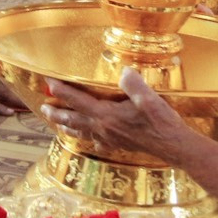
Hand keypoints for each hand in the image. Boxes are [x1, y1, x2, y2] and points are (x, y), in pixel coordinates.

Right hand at [0, 56, 26, 114]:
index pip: (6, 80)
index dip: (19, 88)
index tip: (31, 94)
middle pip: (9, 87)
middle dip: (23, 96)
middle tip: (36, 104)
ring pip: (3, 94)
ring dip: (17, 102)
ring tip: (29, 110)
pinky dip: (0, 107)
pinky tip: (8, 112)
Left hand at [42, 68, 198, 166]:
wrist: (174, 146)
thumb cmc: (161, 122)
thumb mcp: (149, 99)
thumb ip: (134, 84)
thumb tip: (123, 72)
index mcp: (107, 115)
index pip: (77, 101)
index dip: (61, 91)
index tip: (48, 82)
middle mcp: (103, 128)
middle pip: (72, 120)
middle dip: (56, 113)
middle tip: (42, 108)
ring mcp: (110, 138)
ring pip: (81, 132)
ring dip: (67, 126)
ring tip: (57, 124)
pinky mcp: (118, 144)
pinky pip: (95, 140)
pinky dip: (86, 137)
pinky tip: (88, 137)